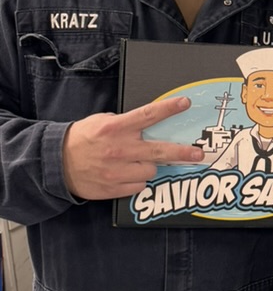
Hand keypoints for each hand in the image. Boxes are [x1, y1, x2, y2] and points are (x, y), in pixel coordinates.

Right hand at [62, 96, 203, 199]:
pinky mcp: (114, 188)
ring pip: (150, 171)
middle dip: (182, 152)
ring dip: (147, 167)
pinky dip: (136, 181)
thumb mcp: (101, 122)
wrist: (56, 163)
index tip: (185, 103)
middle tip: (198, 154)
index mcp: (116, 128)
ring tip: (134, 162)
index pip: (148, 115)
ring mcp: (117, 171)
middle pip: (160, 150)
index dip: (169, 108)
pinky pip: (139, 186)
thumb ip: (125, 123)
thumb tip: (147, 124)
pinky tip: (125, 174)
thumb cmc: (82, 139)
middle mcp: (119, 149)